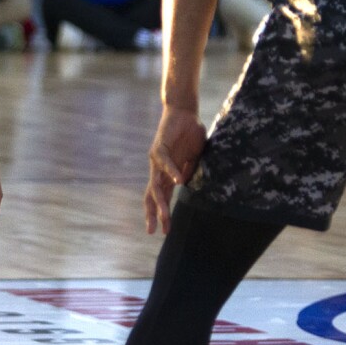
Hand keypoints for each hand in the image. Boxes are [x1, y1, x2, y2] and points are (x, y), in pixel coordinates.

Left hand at [144, 106, 206, 234]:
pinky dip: (173, 172)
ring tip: (164, 215)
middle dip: (153, 214)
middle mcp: (159, 171)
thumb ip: (189, 172)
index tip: (166, 231)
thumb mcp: (192, 159)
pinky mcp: (160, 148)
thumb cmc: (190, 135)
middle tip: (154, 231)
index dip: (163, 214)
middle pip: (153, 197)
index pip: (163, 199)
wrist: (184, 113)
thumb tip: (188, 186)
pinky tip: (179, 181)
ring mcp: (157, 161)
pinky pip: (166, 163)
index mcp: (167, 175)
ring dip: (160, 202)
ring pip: (156, 186)